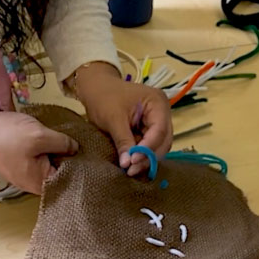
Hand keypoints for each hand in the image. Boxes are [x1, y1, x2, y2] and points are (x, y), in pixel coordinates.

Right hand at [0, 93, 77, 193]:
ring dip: (56, 151)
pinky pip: (38, 158)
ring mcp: (25, 174)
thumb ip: (62, 144)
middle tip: (82, 141)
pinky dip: (44, 148)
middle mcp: (34, 184)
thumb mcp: (40, 136)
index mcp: (41, 183)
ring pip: (49, 163)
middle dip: (69, 158)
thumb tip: (76, 149)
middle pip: (60, 172)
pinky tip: (50, 137)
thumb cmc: (7, 137)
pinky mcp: (18, 163)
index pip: (70, 179)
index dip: (80, 165)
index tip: (90, 151)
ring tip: (68, 137)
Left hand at [73, 62, 172, 176]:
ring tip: (130, 169)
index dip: (148, 148)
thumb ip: (123, 141)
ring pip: (158, 146)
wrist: (95, 88)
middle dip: (149, 157)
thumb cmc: (104, 97)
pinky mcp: (149, 129)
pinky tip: (131, 164)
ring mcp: (157, 121)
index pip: (159, 130)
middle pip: (163, 141)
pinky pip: (150, 145)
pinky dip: (142, 155)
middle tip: (132, 170)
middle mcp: (162, 112)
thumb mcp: (113, 119)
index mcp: (157, 103)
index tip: (133, 161)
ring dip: (146, 158)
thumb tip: (128, 164)